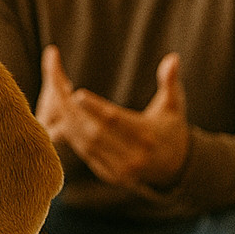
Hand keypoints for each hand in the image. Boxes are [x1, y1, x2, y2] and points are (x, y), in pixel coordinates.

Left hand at [36, 46, 189, 189]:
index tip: (77, 93)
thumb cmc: (171, 128)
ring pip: (86, 146)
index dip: (95, 107)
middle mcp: (133, 156)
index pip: (115, 120)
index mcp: (147, 136)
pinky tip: (65, 122)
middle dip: (75, 113)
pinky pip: (86, 156)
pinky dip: (74, 139)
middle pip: (95, 133)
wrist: (175, 167)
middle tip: (60, 92)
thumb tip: (173, 57)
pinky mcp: (111, 176)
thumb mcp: (174, 105)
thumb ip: (171, 81)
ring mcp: (121, 170)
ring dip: (70, 125)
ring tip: (58, 103)